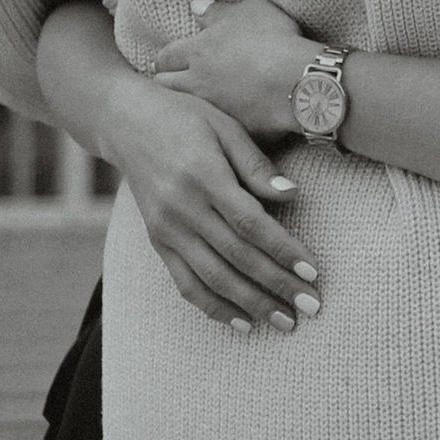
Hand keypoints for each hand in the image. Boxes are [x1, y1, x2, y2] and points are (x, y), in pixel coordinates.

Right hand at [100, 75, 321, 334]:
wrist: (126, 122)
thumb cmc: (186, 117)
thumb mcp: (225, 126)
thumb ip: (256, 165)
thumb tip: (292, 196)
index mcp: (203, 176)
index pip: (251, 224)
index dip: (283, 250)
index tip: (313, 272)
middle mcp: (181, 209)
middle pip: (236, 257)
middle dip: (276, 286)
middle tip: (312, 307)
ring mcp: (166, 230)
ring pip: (212, 278)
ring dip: (251, 304)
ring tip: (284, 322)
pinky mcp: (157, 242)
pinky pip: (185, 283)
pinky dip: (213, 306)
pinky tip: (242, 322)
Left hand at [147, 0, 318, 147]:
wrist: (298, 80)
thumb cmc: (274, 39)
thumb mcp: (249, 11)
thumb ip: (218, 11)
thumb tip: (196, 6)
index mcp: (198, 51)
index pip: (165, 57)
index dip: (166, 60)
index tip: (170, 62)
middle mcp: (196, 82)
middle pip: (164, 86)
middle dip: (166, 83)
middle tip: (174, 82)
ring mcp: (212, 109)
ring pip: (185, 110)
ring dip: (185, 105)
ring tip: (194, 103)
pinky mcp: (231, 130)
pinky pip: (215, 130)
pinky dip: (215, 126)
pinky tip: (222, 123)